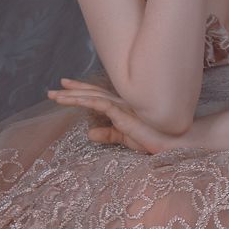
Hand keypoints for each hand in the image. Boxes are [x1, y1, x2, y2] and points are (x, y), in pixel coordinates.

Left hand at [47, 80, 193, 153]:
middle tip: (51, 91)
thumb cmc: (156, 139)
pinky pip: (104, 106)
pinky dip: (90, 102)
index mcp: (122, 108)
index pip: (97, 97)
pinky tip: (77, 100)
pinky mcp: (128, 114)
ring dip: (74, 96)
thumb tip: (88, 134)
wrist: (176, 142)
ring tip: (55, 96)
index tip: (63, 86)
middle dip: (71, 92)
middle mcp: (121, 103)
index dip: (80, 91)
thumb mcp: (127, 139)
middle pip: (92, 94)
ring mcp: (125, 107)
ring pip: (94, 98)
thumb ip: (109, 135)